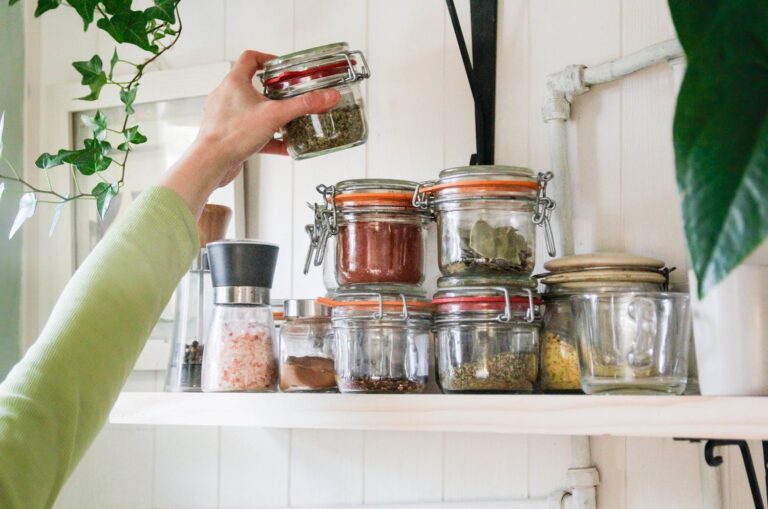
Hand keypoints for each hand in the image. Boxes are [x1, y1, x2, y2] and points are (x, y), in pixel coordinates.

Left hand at [162, 50, 340, 216]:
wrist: (212, 162)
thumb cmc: (232, 134)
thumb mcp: (275, 115)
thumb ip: (304, 105)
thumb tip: (327, 97)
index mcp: (235, 82)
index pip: (250, 58)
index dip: (268, 59)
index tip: (283, 67)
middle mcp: (228, 96)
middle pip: (254, 86)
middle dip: (276, 93)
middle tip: (292, 96)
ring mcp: (227, 117)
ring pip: (254, 112)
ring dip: (273, 117)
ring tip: (290, 122)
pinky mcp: (230, 135)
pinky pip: (253, 133)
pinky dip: (269, 138)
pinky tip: (286, 147)